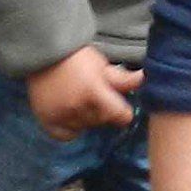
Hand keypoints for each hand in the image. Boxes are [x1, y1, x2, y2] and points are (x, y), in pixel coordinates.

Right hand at [25, 47, 143, 139]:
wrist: (45, 54)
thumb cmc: (78, 58)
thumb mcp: (102, 66)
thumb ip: (123, 79)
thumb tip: (145, 79)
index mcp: (94, 92)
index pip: (120, 116)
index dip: (123, 111)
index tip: (119, 106)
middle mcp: (77, 107)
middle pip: (103, 121)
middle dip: (104, 111)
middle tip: (96, 96)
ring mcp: (60, 115)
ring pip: (86, 127)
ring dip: (87, 118)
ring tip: (82, 101)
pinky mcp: (47, 120)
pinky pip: (66, 135)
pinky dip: (71, 129)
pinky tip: (72, 115)